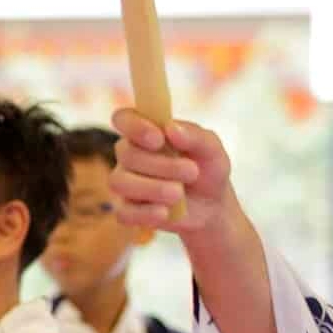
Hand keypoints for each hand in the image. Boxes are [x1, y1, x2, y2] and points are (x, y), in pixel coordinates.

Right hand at [109, 110, 236, 238]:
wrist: (211, 206)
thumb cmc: (207, 170)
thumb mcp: (212, 150)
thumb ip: (195, 136)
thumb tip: (171, 128)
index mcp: (145, 132)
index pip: (123, 118)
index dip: (134, 126)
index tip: (158, 139)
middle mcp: (129, 155)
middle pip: (126, 154)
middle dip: (160, 164)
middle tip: (192, 171)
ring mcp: (124, 183)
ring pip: (120, 182)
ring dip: (153, 188)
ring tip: (178, 194)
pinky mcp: (126, 210)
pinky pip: (123, 212)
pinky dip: (145, 213)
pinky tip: (165, 213)